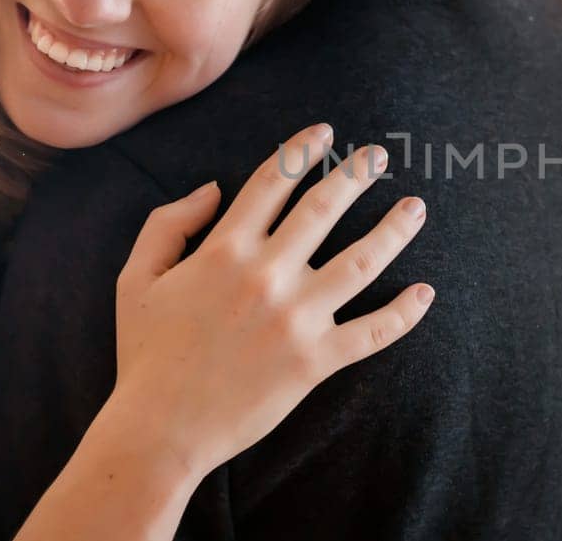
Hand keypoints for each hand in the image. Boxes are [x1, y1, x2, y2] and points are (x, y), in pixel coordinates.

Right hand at [109, 123, 432, 478]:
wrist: (160, 429)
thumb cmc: (146, 354)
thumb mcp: (136, 278)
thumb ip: (168, 224)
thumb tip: (212, 189)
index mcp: (224, 250)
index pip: (272, 183)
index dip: (300, 150)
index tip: (323, 132)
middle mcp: (267, 275)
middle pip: (323, 209)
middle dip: (355, 174)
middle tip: (379, 156)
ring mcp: (297, 319)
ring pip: (361, 262)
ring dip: (393, 230)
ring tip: (415, 208)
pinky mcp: (316, 361)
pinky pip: (372, 332)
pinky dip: (403, 313)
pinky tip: (425, 292)